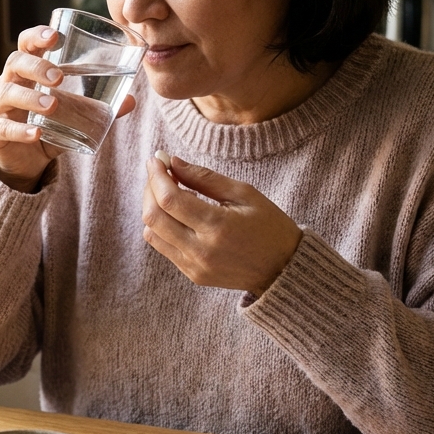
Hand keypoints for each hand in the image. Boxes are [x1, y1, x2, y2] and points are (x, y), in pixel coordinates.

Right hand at [0, 25, 135, 191]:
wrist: (25, 161)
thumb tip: (132, 101)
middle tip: (59, 78)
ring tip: (52, 105)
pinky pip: (2, 127)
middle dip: (36, 66)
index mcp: (28, 73)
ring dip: (31, 98)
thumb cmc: (48, 126)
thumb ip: (98, 109)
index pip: (26, 45)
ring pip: (7, 94)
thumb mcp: (73, 116)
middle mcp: (9, 84)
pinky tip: (36, 133)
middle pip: (14, 63)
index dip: (36, 36)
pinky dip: (20, 130)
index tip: (55, 36)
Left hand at [142, 154, 302, 295]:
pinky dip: (161, 226)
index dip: (157, 175)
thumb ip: (205, 177)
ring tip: (170, 191)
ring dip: (152, 207)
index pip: (170, 199)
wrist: (284, 269)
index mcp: (218, 227)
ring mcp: (194, 266)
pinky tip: (177, 213)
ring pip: (152, 233)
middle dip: (150, 189)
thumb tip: (172, 162)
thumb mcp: (244, 193)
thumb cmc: (269, 226)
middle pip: (154, 216)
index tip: (156, 159)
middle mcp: (201, 250)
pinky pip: (162, 247)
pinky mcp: (192, 274)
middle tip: (158, 171)